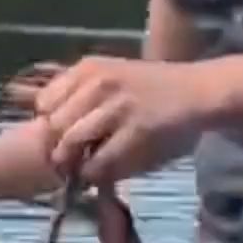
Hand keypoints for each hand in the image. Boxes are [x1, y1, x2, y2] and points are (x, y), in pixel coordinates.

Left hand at [31, 53, 216, 184]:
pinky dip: (95, 174)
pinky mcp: (136, 131)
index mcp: (89, 68)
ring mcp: (117, 107)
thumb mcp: (111, 75)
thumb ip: (79, 94)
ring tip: (84, 168)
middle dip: (59, 147)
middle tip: (71, 160)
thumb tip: (45, 123)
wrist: (197, 90)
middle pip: (53, 126)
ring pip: (71, 144)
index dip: (50, 123)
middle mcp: (99, 83)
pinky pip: (99, 161)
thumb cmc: (152, 87)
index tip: (63, 134)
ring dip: (74, 163)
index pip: (44, 102)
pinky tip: (103, 173)